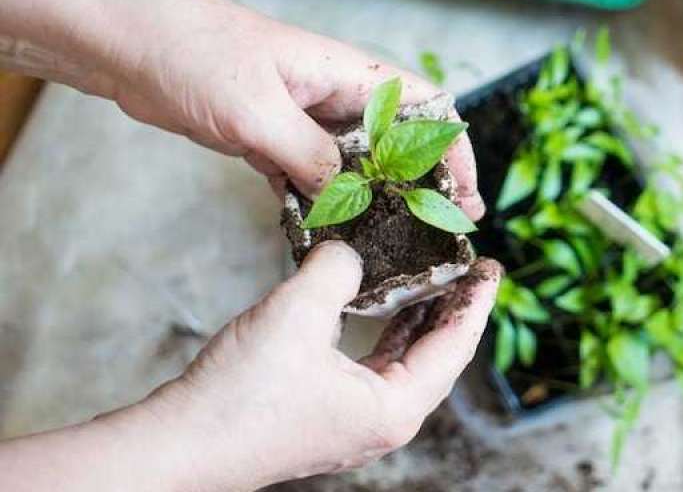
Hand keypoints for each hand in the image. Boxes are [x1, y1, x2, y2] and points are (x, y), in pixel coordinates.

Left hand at [86, 0, 483, 214]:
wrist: (130, 45)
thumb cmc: (197, 55)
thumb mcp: (257, 111)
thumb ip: (310, 157)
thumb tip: (352, 200)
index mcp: (347, 75)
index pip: (424, 109)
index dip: (453, 151)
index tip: (464, 196)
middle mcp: (334, 98)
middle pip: (396, 145)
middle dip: (418, 187)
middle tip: (434, 232)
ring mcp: (302, 121)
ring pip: (352, 169)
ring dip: (367, 204)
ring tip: (386, 246)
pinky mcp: (271, 141)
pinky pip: (309, 181)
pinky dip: (318, 209)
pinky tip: (323, 240)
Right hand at [134, 242, 498, 490]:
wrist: (179, 446)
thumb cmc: (240, 396)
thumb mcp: (298, 313)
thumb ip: (336, 270)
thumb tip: (349, 250)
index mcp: (394, 408)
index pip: (455, 346)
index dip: (476, 301)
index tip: (490, 266)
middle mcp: (383, 422)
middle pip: (437, 357)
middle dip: (451, 308)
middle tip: (465, 267)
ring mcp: (354, 422)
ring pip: (404, 362)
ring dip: (416, 320)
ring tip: (429, 278)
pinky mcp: (325, 416)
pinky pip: (372, 368)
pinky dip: (382, 334)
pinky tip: (373, 305)